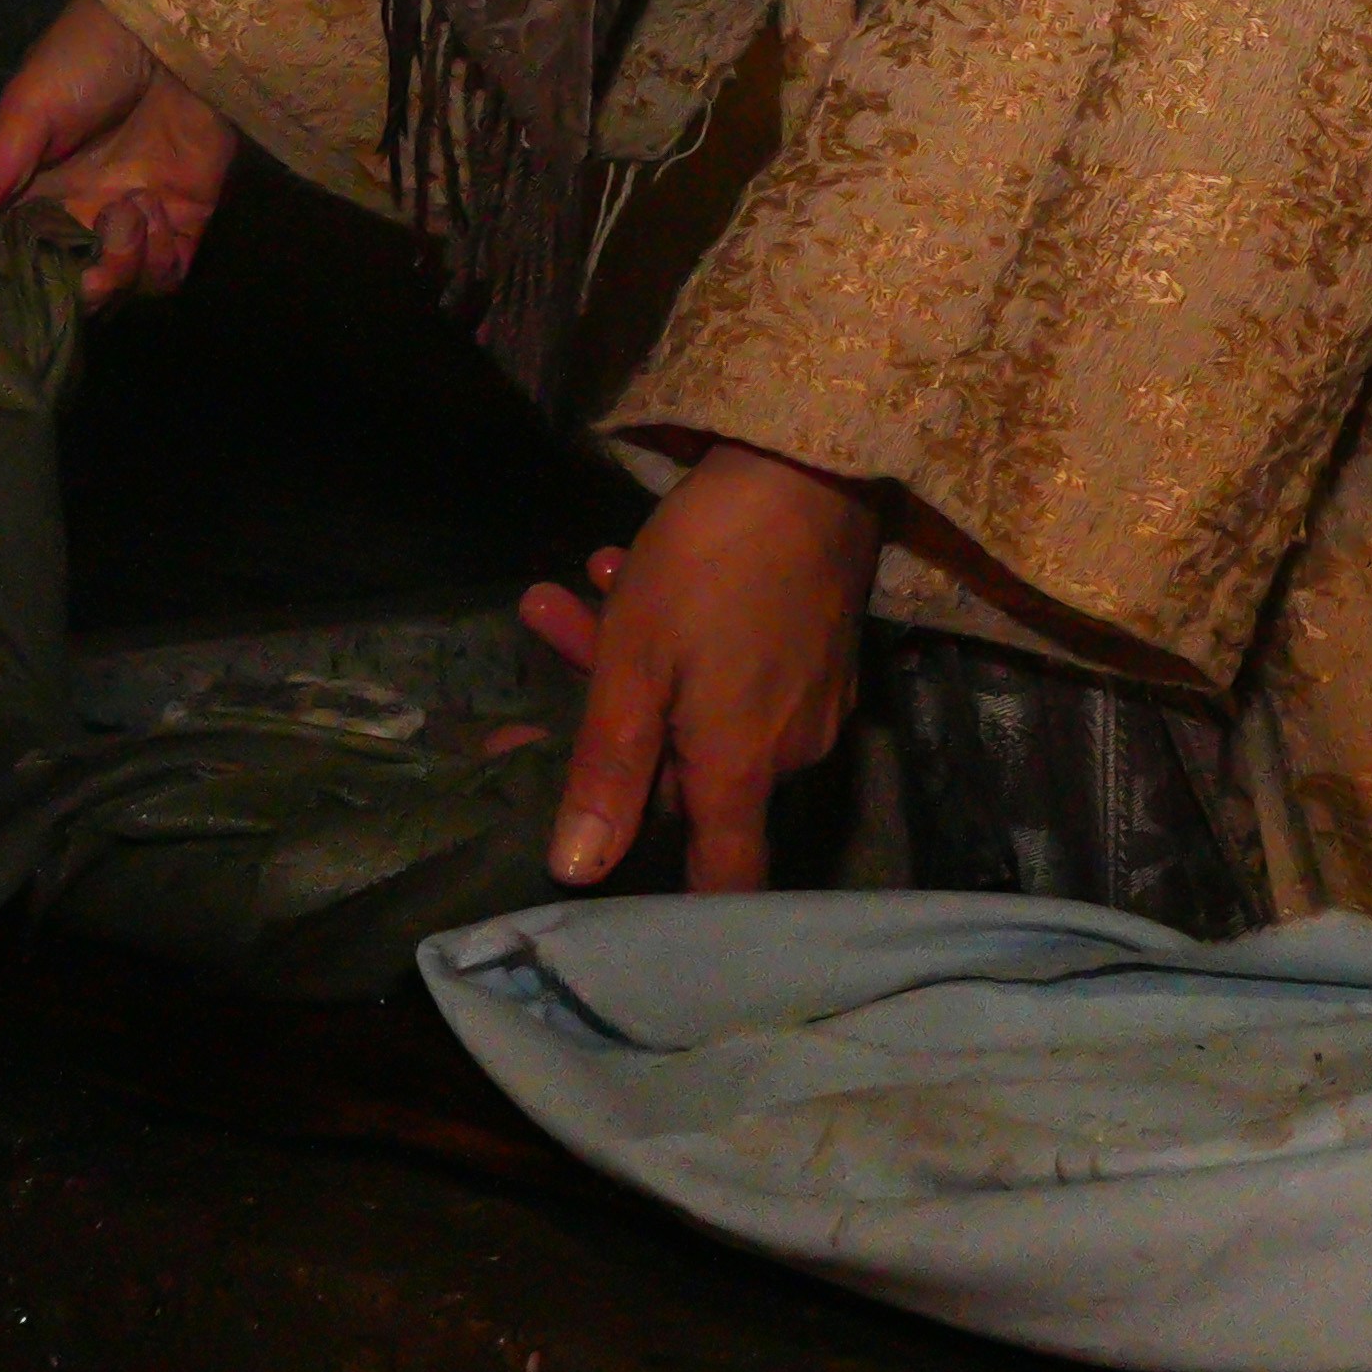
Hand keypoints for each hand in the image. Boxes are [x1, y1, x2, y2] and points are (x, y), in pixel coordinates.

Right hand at [0, 0, 240, 303]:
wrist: (175, 29)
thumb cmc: (88, 60)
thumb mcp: (24, 112)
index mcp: (32, 193)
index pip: (11, 260)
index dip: (10, 285)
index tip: (6, 294)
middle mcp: (81, 213)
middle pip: (69, 286)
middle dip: (75, 288)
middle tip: (83, 260)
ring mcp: (135, 217)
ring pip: (120, 287)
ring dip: (121, 267)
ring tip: (129, 212)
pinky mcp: (186, 215)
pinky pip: (168, 274)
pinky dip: (160, 264)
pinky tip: (157, 219)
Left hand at [526, 443, 882, 889]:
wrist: (809, 463)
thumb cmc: (710, 567)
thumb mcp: (634, 665)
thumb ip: (606, 772)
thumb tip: (576, 872)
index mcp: (741, 768)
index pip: (726, 879)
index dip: (684, 908)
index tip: (634, 906)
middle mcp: (790, 750)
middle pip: (688, 773)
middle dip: (613, 726)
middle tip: (551, 653)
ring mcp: (811, 697)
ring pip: (704, 708)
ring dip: (635, 663)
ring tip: (578, 588)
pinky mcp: (820, 648)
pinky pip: (740, 672)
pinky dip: (687, 644)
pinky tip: (632, 573)